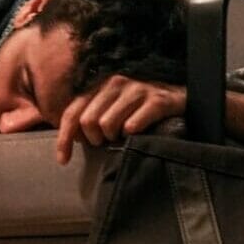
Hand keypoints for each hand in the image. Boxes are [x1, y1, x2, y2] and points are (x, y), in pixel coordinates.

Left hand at [55, 75, 185, 164]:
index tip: (63, 160)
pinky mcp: (157, 100)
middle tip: (107, 141)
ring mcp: (137, 89)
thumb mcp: (112, 108)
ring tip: (124, 136)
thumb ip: (90, 118)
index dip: (64, 138)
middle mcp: (116, 83)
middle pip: (88, 121)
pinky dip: (131, 133)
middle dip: (94, 138)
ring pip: (107, 124)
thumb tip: (71, 139)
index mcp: (100, 86)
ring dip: (114, 137)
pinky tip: (137, 133)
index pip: (73, 113)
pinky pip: (133, 125)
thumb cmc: (140, 107)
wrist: (180, 96)